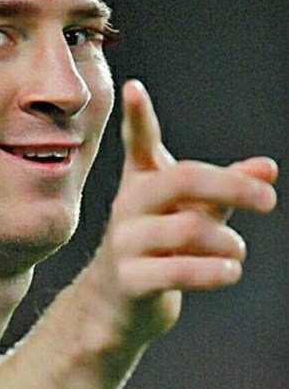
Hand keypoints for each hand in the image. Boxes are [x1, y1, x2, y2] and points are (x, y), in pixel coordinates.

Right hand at [93, 80, 277, 347]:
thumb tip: (268, 166)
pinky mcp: (130, 279)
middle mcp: (129, 204)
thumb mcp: (193, 211)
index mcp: (142, 181)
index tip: (134, 87)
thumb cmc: (161, 247)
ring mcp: (125, 241)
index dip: (137, 115)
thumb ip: (227, 188)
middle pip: (182, 179)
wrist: (119, 301)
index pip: (137, 141)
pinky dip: (214, 271)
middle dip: (231, 185)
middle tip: (269, 199)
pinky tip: (230, 271)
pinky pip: (179, 271)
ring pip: (188, 229)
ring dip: (226, 242)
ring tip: (236, 252)